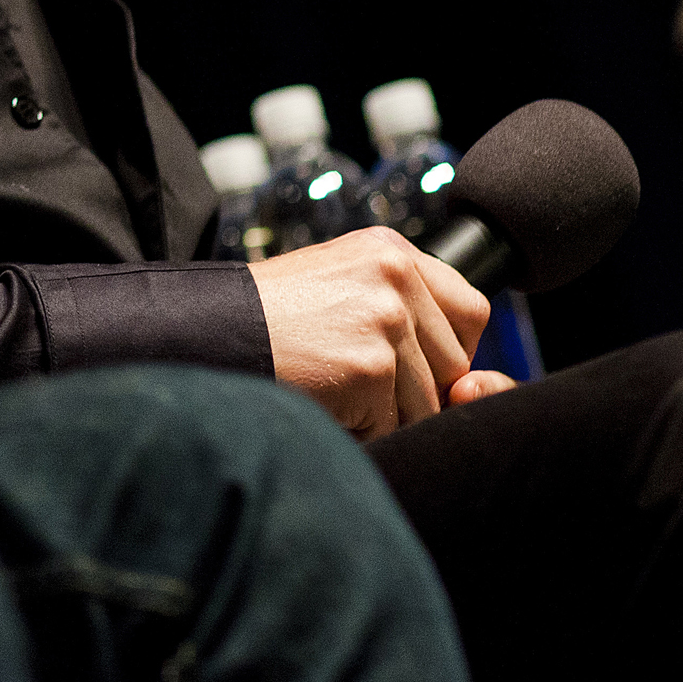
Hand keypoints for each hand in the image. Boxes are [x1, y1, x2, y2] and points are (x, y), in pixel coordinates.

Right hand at [250, 227, 494, 437]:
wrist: (210, 330)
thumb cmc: (269, 317)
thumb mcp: (341, 284)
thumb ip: (401, 309)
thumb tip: (472, 383)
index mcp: (391, 251)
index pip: (471, 311)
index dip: (450, 349)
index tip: (415, 364)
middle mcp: (395, 275)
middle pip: (456, 364)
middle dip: (420, 390)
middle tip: (362, 384)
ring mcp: (385, 319)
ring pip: (428, 403)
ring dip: (385, 415)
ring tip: (332, 389)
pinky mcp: (371, 366)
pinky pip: (392, 426)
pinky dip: (359, 430)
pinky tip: (322, 402)